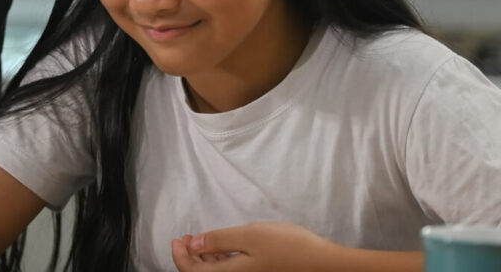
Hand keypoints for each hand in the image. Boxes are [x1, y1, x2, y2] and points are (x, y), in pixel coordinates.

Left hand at [171, 221, 332, 271]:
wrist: (322, 264)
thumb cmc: (289, 248)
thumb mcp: (250, 235)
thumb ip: (219, 240)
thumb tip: (194, 244)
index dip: (179, 256)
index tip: (177, 239)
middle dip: (191, 257)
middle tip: (186, 238)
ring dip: (206, 258)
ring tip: (204, 241)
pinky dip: (222, 261)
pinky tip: (225, 249)